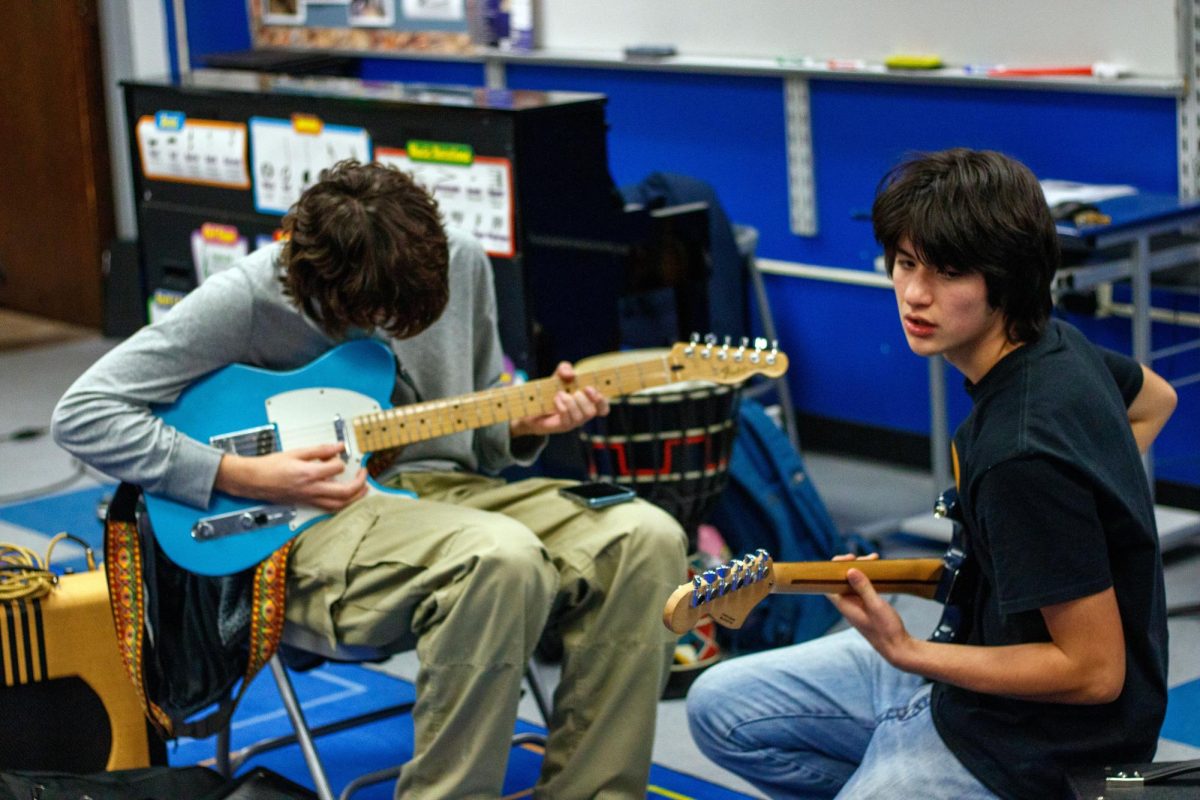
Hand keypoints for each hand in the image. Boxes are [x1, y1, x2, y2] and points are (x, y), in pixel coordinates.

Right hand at [215, 442, 367, 511]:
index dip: (342, 461)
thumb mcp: (296, 452)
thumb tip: (338, 447)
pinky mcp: (307, 503)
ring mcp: (309, 499)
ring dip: (355, 498)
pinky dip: (342, 504)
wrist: (254, 480)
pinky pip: (329, 508)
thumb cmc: (271, 466)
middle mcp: (311, 489)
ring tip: (364, 488)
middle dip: (360, 484)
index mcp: (308, 474)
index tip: (341, 455)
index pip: (336, 468)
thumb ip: (320, 450)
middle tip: (364, 473)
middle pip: (344, 492)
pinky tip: (347, 497)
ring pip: (339, 505)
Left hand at [510, 361, 609, 437]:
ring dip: (570, 401)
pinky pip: (568, 418)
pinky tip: (556, 400)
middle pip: (593, 411)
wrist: (531, 405)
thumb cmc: (549, 391)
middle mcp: (582, 414)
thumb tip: (571, 375)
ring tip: (560, 394)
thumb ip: (565, 369)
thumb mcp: (557, 376)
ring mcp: (573, 422)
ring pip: (581, 416)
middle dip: (584, 399)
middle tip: (575, 391)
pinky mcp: (562, 426)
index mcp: (587, 403)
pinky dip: (562, 406)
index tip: (590, 389)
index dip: (602, 400)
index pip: (603, 408)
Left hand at [826, 552, 914, 665]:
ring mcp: (857, 606)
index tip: (849, 559)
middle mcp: (848, 605)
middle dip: (851, 565)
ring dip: (861, 570)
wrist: (898, 649)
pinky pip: (863, 588)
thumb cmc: (887, 630)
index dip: (833, 568)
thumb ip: (863, 588)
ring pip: (853, 583)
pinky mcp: (866, 606)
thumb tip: (850, 570)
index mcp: (845, 605)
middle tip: (866, 558)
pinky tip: (878, 572)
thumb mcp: (876, 606)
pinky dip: (868, 578)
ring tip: (875, 560)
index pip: (829, 583)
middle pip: (841, 580)